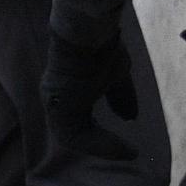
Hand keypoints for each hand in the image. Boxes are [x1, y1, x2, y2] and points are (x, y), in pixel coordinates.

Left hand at [42, 27, 138, 156]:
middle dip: (98, 143)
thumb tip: (130, 117)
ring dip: (102, 147)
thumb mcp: (116, 76)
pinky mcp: (58, 108)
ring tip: (127, 152)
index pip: (78, 120)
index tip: (123, 141)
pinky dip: (100, 145)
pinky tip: (123, 147)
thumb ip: (120, 97)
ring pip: (73, 137)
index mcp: (67, 91)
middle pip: (74, 131)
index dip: (98, 133)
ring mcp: (55, 104)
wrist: (87, 33)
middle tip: (124, 151)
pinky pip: (75, 137)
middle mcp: (56, 99)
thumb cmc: (101, 47)